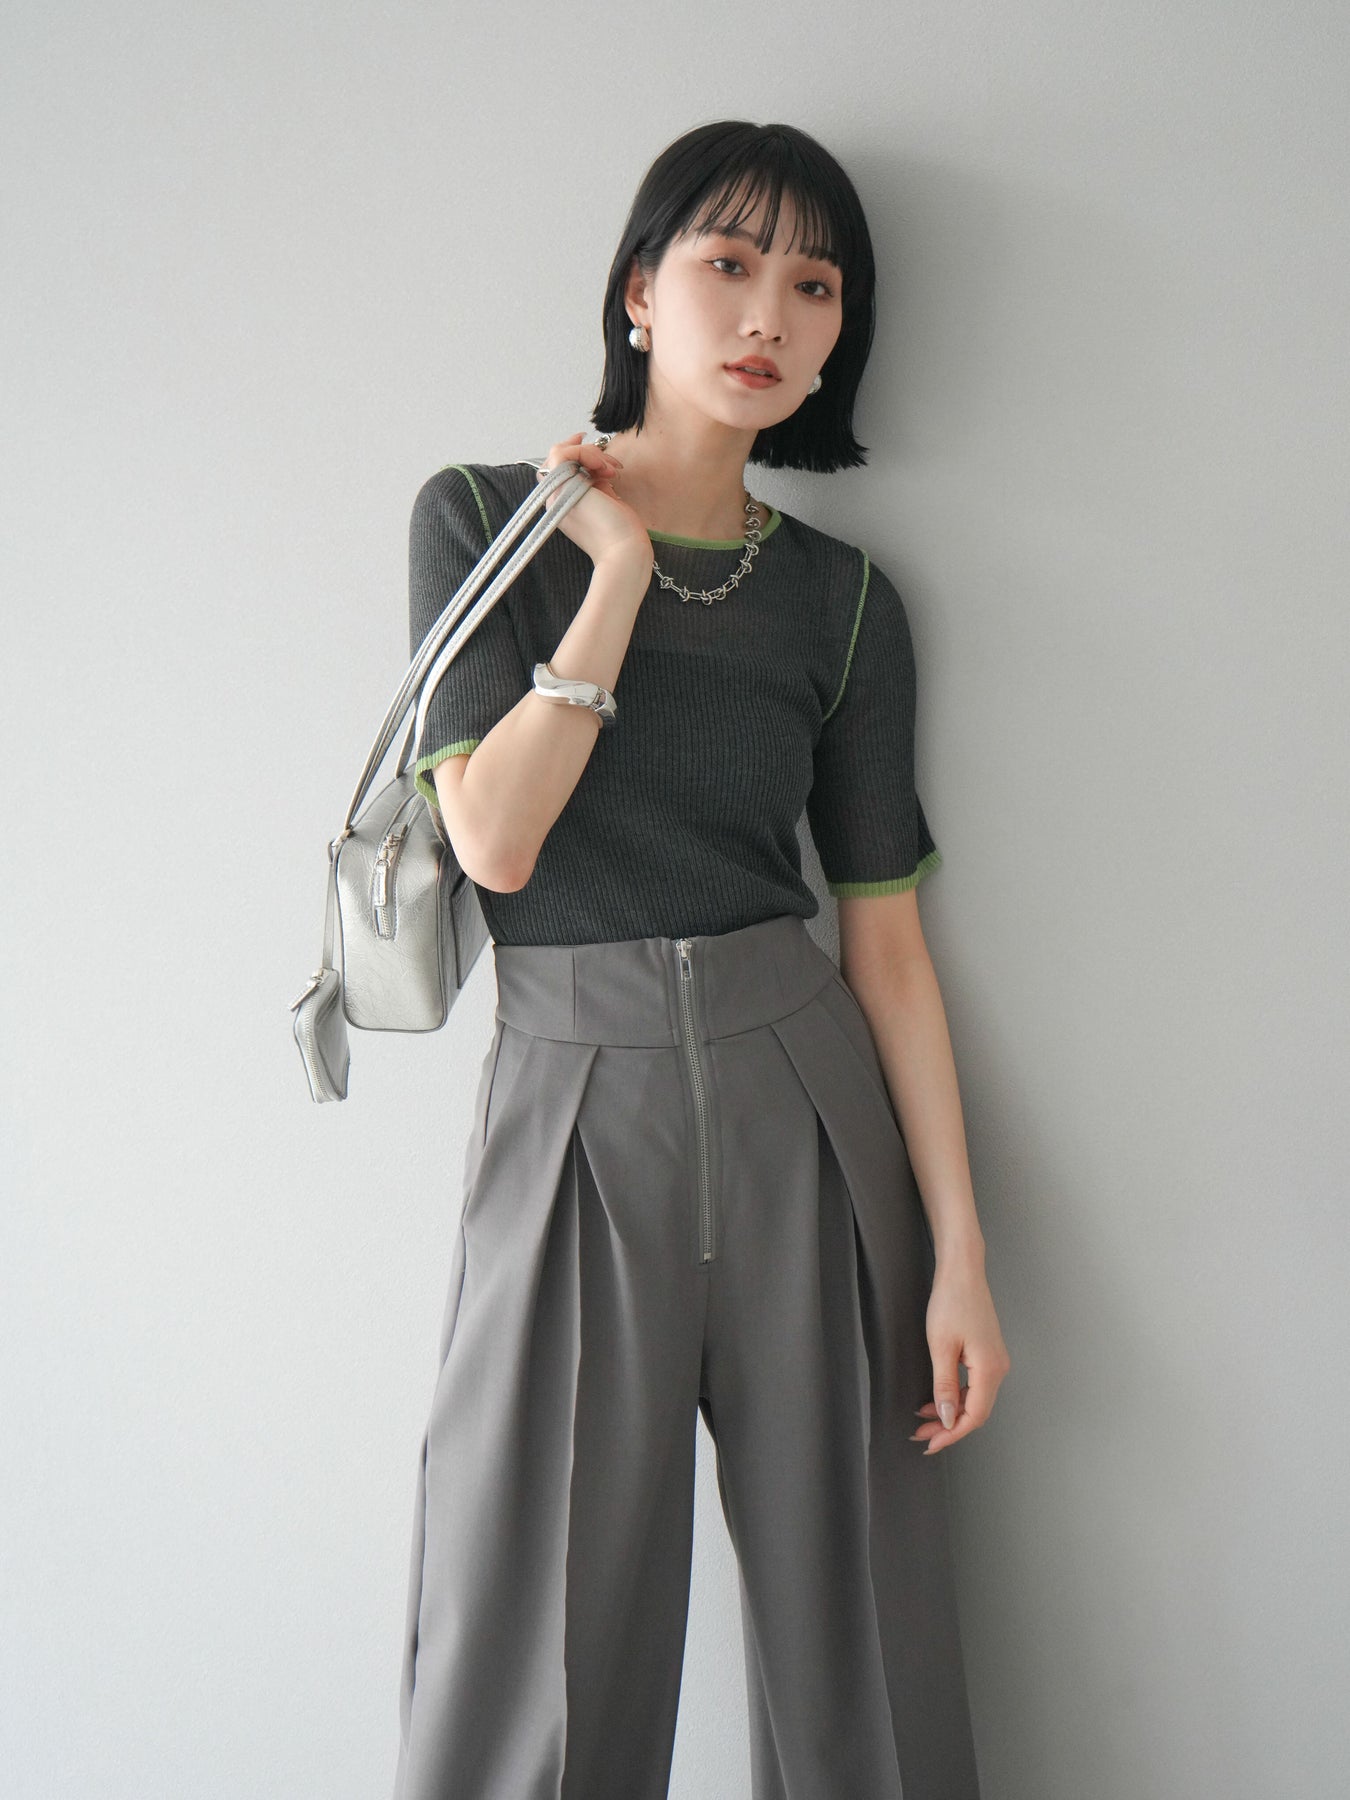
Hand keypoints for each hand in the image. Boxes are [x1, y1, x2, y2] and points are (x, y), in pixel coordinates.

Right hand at [535, 432, 652, 571]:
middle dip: (585, 452)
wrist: (624, 551)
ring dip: (589, 453)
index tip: (598, 454)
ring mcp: (556, 495)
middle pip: (555, 459)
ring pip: (558, 453)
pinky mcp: (563, 489)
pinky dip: (584, 452)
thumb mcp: (606, 500)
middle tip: (610, 465)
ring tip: (612, 470)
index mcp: (564, 505)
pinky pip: (562, 454)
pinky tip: (603, 467)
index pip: (557, 470)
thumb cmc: (622, 533)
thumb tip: (595, 463)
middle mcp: (555, 500)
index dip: (574, 454)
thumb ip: (595, 481)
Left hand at [911, 1255, 1010, 1454]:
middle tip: (921, 1434)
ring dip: (951, 1412)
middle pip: (976, 1411)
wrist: (962, 1271)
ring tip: (924, 1419)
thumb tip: (948, 1419)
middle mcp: (998, 1368)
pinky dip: (956, 1395)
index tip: (930, 1444)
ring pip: (975, 1399)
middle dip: (949, 1426)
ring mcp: (995, 1360)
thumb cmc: (951, 1302)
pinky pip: (974, 1384)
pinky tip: (937, 1398)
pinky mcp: (988, 1352)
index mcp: (990, 1369)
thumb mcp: (941, 1347)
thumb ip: (945, 1386)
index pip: (974, 1416)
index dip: (952, 1434)